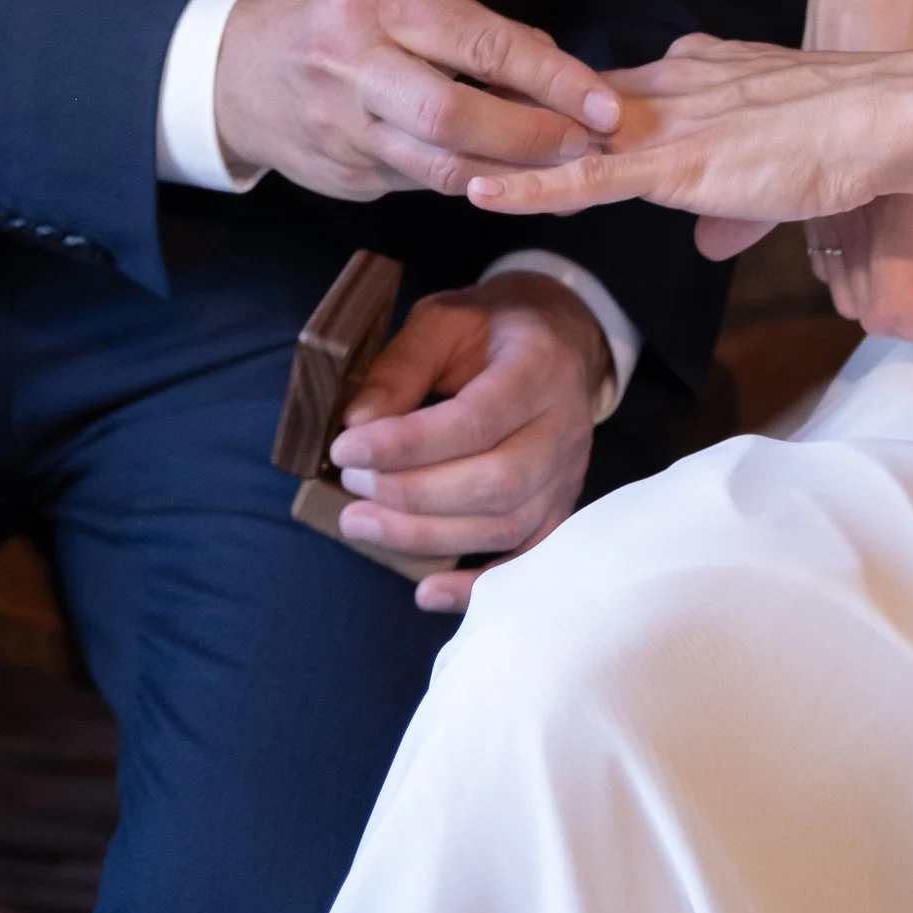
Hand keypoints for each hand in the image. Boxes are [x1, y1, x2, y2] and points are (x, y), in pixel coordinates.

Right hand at [214, 0, 619, 200]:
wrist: (232, 70)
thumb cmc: (334, 18)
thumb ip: (467, 28)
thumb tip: (554, 64)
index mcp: (373, 3)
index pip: (478, 43)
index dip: (550, 78)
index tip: (603, 101)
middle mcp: (351, 66)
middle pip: (454, 115)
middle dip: (532, 136)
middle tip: (586, 141)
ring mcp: (340, 129)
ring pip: (440, 166)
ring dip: (513, 172)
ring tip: (564, 167)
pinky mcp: (342, 176)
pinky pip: (421, 183)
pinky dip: (472, 180)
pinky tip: (508, 175)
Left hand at [329, 276, 609, 612]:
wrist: (559, 340)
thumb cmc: (491, 328)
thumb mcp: (443, 320)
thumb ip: (401, 366)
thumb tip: (357, 424)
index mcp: (539, 368)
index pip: (477, 419)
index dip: (407, 444)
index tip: (346, 448)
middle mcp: (564, 428)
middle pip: (495, 483)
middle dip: (411, 494)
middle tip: (350, 484)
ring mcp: (567, 475)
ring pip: (505, 526)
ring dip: (424, 536)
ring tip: (359, 523)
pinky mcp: (558, 509)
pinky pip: (525, 560)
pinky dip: (476, 585)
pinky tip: (426, 592)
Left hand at [468, 35, 912, 364]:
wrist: (888, 116)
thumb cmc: (854, 141)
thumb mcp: (780, 170)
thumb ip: (733, 199)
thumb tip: (704, 237)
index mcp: (698, 75)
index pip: (611, 88)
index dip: (558, 104)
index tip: (505, 107)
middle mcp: (673, 87)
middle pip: (573, 103)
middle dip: (510, 116)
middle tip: (442, 117)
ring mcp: (670, 123)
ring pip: (566, 135)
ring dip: (504, 147)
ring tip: (436, 153)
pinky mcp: (675, 163)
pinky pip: (585, 178)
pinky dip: (529, 185)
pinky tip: (478, 191)